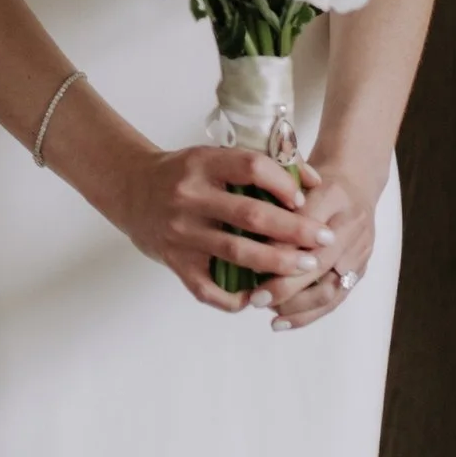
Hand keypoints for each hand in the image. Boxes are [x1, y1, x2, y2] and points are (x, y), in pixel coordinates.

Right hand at [108, 140, 340, 312]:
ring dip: (277, 263)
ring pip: (236, 253)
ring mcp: (180, 232)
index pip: (252, 168)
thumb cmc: (185, 174)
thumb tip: (313, 180)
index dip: (284, 183)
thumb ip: (260, 166)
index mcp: (204, 164)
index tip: (305, 200)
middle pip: (251, 216)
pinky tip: (256, 297)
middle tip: (324, 240)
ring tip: (306, 267)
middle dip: (295, 230)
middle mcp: (189, 197)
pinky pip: (207, 289)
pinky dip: (233, 298)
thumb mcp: (214, 157)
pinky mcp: (174, 261)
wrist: (131, 189)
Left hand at [261, 146, 383, 331]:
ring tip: (270, 312)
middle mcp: (352, 224)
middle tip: (256, 297)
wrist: (354, 182)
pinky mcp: (361, 269)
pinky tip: (282, 322)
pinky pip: (336, 299)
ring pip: (331, 287)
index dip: (279, 249)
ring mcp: (361, 249)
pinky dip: (308, 314)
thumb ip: (275, 204)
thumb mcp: (292, 181)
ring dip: (297, 305)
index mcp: (334, 194)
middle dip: (286, 285)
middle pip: (320, 262)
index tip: (251, 263)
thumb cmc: (313, 182)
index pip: (305, 227)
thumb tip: (250, 244)